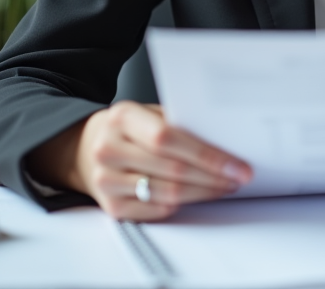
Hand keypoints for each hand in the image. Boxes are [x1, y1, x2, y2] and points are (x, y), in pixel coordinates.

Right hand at [27, 101, 251, 219]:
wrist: (86, 149)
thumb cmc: (127, 129)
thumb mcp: (147, 113)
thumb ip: (178, 123)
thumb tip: (225, 140)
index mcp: (122, 116)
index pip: (167, 138)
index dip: (206, 154)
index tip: (236, 164)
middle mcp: (109, 148)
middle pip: (172, 169)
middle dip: (214, 176)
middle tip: (239, 177)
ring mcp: (106, 180)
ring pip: (167, 194)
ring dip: (204, 192)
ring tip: (225, 186)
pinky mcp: (110, 207)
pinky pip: (157, 210)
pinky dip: (184, 205)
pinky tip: (201, 195)